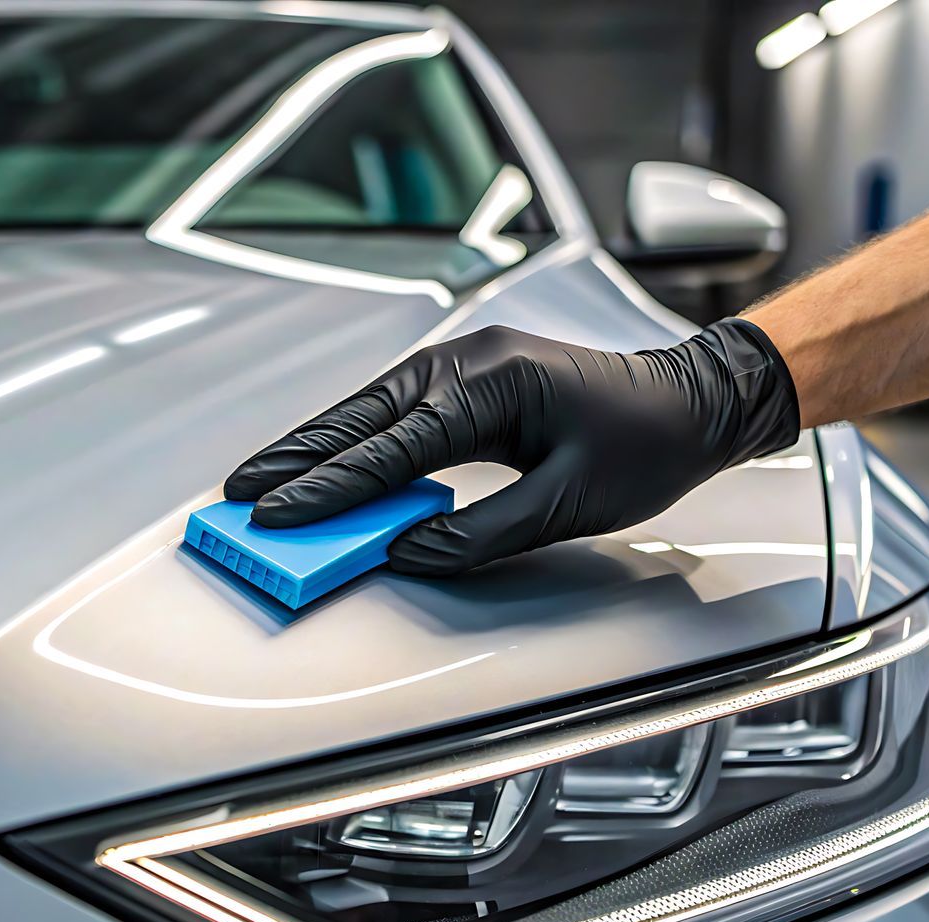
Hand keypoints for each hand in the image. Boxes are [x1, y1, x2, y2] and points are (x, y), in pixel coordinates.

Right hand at [222, 319, 800, 575]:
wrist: (691, 398)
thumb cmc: (645, 445)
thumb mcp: (573, 502)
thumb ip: (485, 533)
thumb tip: (408, 552)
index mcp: (492, 384)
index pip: (393, 448)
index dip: (330, 488)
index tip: (278, 515)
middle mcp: (464, 363)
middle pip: (359, 417)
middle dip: (295, 459)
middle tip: (236, 495)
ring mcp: (459, 364)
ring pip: (365, 410)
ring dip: (311, 448)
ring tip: (258, 482)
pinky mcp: (460, 379)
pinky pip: (389, 412)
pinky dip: (347, 440)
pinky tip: (315, 462)